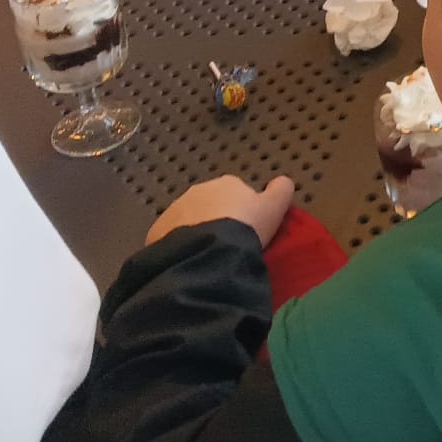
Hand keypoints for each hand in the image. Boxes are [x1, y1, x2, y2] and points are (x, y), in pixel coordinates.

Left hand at [146, 174, 295, 249]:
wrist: (210, 251)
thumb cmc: (247, 226)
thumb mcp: (275, 207)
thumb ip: (281, 190)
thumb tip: (283, 180)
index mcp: (227, 183)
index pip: (236, 192)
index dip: (243, 210)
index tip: (247, 228)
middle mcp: (198, 190)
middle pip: (210, 204)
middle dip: (217, 219)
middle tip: (228, 243)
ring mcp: (175, 210)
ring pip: (189, 220)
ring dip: (197, 231)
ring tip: (208, 255)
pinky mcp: (157, 231)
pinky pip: (171, 237)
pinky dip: (179, 246)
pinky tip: (189, 261)